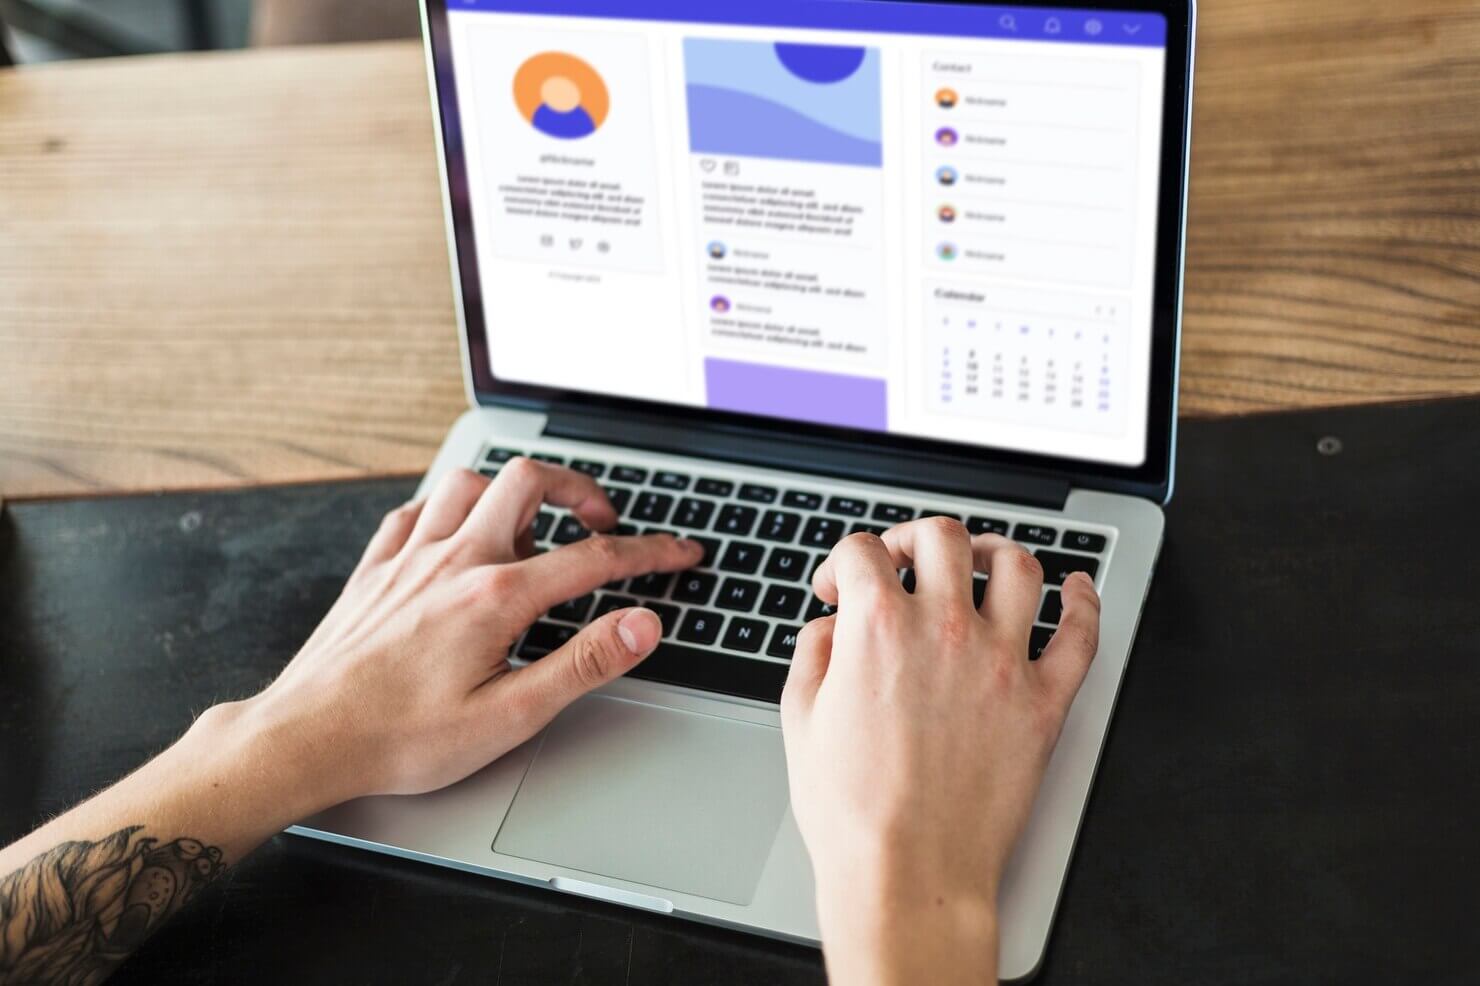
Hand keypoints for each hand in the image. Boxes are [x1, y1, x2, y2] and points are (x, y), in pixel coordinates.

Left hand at [218, 459, 701, 807]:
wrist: (305, 740)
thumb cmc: (400, 738)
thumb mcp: (510, 715)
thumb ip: (583, 663)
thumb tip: (640, 626)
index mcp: (494, 597)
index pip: (594, 559)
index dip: (649, 553)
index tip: (679, 553)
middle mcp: (453, 561)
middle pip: (528, 482)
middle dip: (578, 489)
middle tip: (601, 521)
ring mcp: (409, 558)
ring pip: (469, 482)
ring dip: (512, 492)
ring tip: (535, 525)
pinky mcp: (375, 570)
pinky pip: (414, 510)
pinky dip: (448, 509)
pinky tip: (456, 534)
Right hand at [781, 518, 1099, 983]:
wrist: (907, 873)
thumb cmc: (853, 813)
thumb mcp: (800, 721)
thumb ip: (813, 656)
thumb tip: (828, 630)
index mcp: (877, 630)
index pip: (863, 551)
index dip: (843, 561)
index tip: (842, 585)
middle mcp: (944, 631)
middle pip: (942, 539)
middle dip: (914, 538)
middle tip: (905, 560)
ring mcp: (1002, 663)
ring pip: (1017, 567)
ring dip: (996, 550)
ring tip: (983, 559)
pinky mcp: (1043, 703)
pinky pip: (1080, 635)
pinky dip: (1084, 601)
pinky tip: (1077, 588)